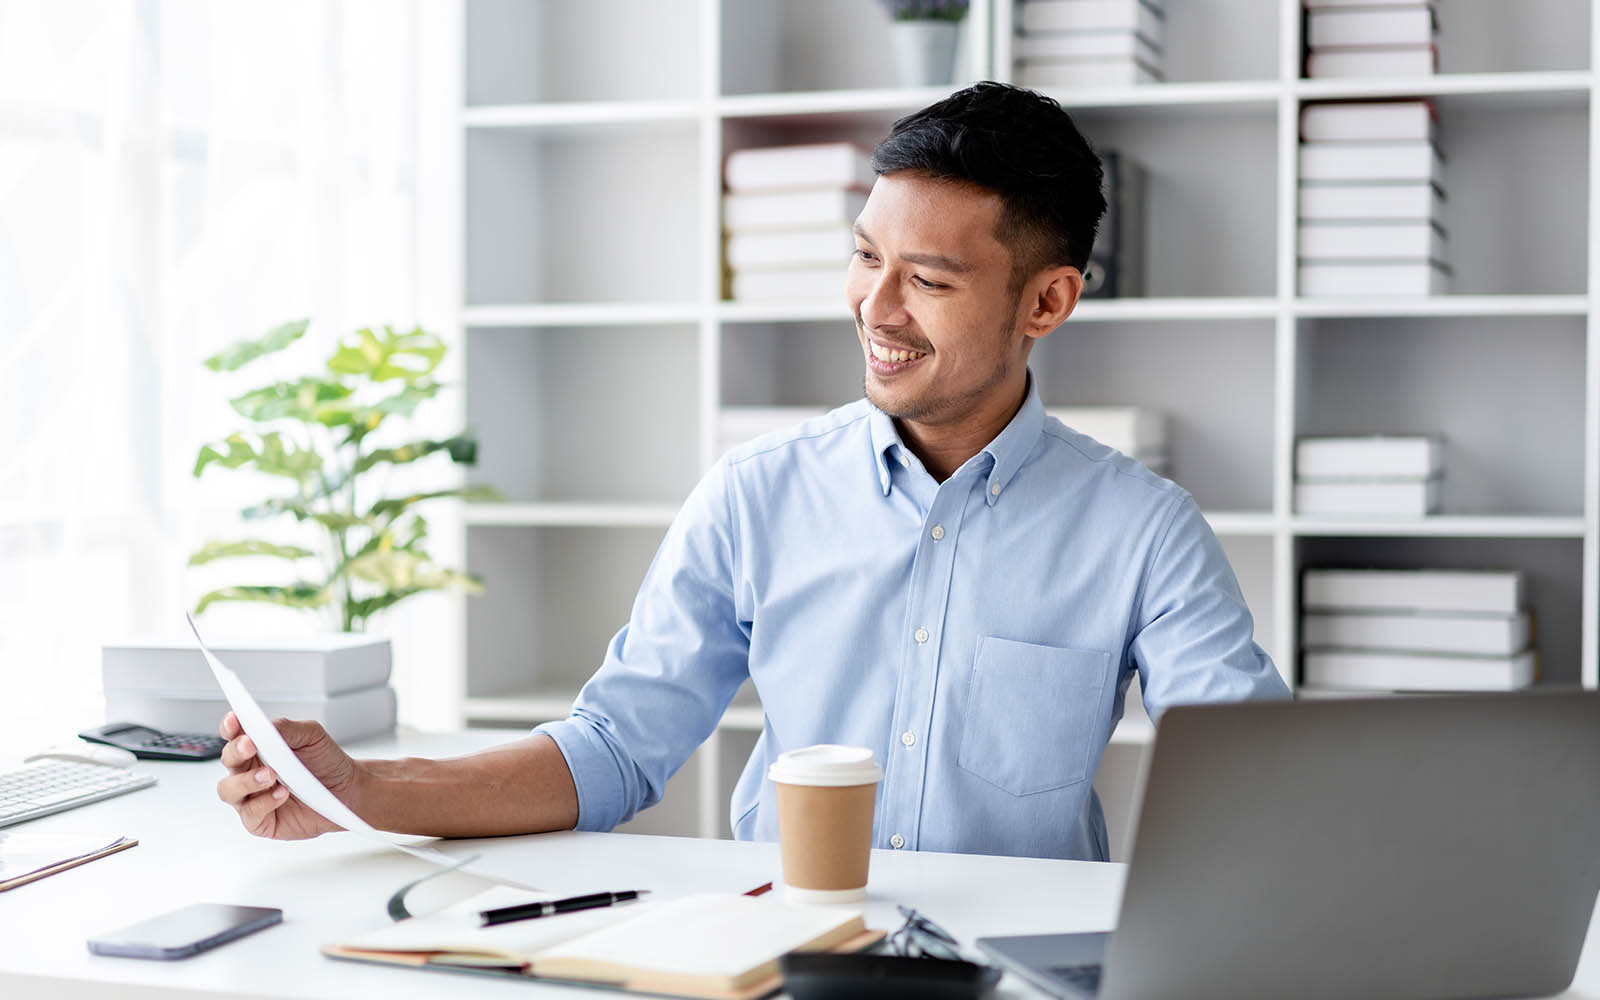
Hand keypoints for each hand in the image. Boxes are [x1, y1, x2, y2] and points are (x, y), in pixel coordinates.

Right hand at [215, 712, 359, 839]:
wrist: (346, 789)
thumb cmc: (325, 761)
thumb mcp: (311, 735)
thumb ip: (286, 729)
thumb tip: (264, 726)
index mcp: (257, 747)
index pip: (234, 735)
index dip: (230, 727)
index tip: (234, 719)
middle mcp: (249, 772)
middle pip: (229, 761)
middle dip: (236, 752)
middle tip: (250, 745)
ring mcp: (252, 797)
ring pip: (229, 790)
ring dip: (246, 781)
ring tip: (270, 774)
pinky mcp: (261, 821)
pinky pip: (251, 813)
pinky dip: (265, 802)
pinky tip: (283, 793)